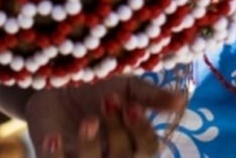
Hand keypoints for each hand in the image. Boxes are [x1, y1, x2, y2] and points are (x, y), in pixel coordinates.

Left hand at [24, 76, 186, 157]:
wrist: (55, 84)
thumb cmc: (96, 87)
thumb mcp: (126, 87)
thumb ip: (151, 96)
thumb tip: (182, 100)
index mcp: (133, 142)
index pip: (147, 148)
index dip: (141, 130)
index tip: (131, 105)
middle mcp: (112, 156)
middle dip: (117, 132)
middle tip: (107, 100)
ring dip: (91, 147)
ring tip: (87, 120)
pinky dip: (56, 154)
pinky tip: (53, 135)